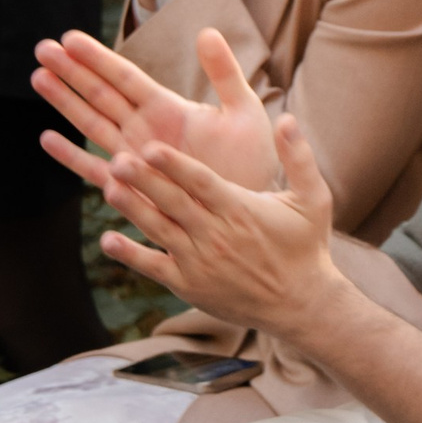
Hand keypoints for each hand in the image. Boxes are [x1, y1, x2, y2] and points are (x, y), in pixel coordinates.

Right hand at [33, 24, 280, 195]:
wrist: (252, 209)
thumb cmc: (253, 163)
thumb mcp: (244, 112)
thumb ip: (225, 74)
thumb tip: (207, 31)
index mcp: (167, 108)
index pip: (125, 76)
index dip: (97, 58)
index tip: (70, 37)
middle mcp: (145, 129)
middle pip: (100, 94)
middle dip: (71, 72)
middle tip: (41, 48)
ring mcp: (135, 158)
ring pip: (91, 124)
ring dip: (64, 102)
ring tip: (38, 77)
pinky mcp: (132, 188)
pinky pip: (95, 171)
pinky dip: (72, 157)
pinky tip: (47, 139)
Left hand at [92, 111, 336, 338]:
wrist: (301, 303)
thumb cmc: (307, 246)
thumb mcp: (313, 199)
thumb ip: (299, 158)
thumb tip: (289, 119)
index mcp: (241, 209)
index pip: (202, 182)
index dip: (175, 165)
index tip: (151, 147)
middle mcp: (217, 235)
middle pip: (174, 203)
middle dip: (144, 181)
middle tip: (118, 160)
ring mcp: (200, 262)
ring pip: (159, 230)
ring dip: (132, 210)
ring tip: (107, 188)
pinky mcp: (189, 285)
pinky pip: (154, 268)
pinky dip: (130, 255)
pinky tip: (107, 240)